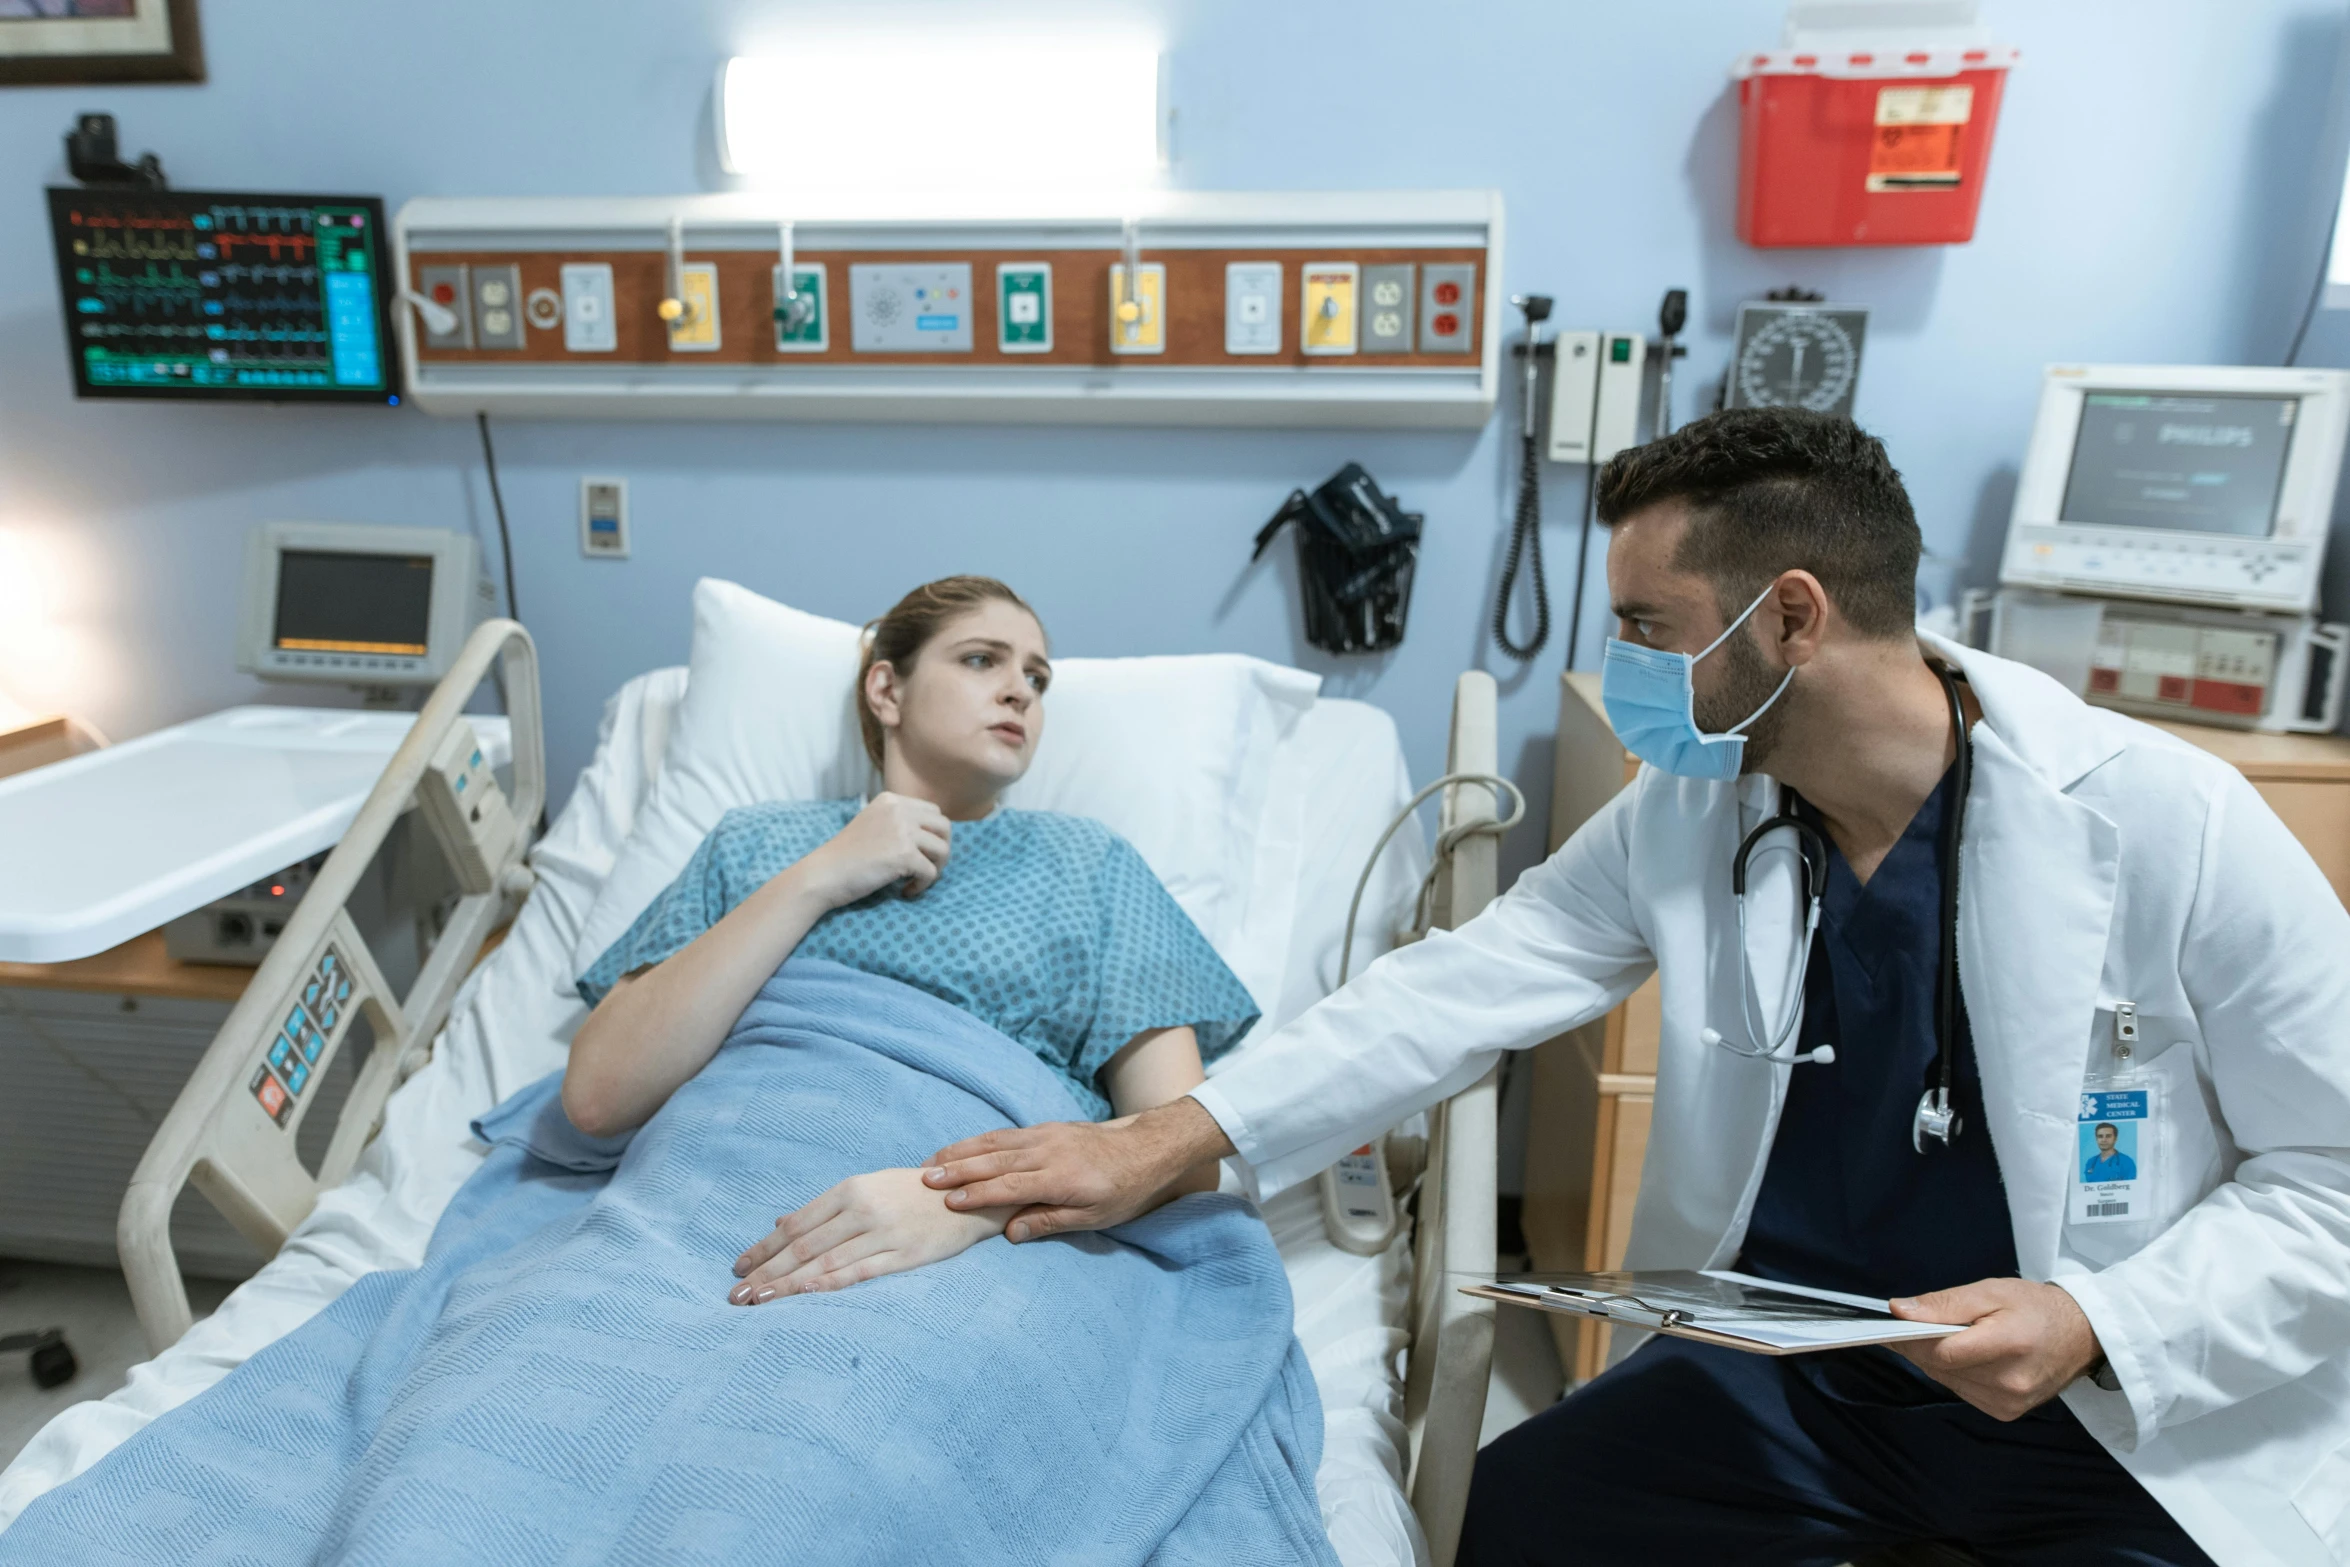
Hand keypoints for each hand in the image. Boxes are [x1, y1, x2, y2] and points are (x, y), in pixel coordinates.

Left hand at [728, 1167, 1011, 1303]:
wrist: (972, 1193)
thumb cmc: (914, 1192)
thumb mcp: (869, 1187)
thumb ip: (827, 1208)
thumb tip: (782, 1223)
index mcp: (851, 1189)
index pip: (796, 1223)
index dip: (764, 1247)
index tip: (738, 1268)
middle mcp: (863, 1209)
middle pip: (803, 1245)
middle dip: (766, 1271)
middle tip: (735, 1295)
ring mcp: (883, 1233)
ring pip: (824, 1262)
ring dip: (787, 1283)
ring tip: (758, 1301)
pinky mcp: (904, 1255)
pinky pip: (858, 1273)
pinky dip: (827, 1285)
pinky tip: (803, 1295)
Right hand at [792, 792, 950, 907]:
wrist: (822, 874)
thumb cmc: (844, 857)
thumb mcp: (872, 824)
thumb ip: (897, 822)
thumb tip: (933, 836)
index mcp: (890, 800)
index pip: (933, 812)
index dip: (933, 835)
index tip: (921, 853)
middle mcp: (899, 810)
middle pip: (944, 827)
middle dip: (941, 849)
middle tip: (926, 867)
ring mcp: (903, 831)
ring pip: (943, 850)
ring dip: (936, 869)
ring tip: (916, 880)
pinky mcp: (905, 855)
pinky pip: (931, 873)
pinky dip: (922, 886)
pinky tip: (905, 891)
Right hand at [921, 1096, 1234, 1242]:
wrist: (1148, 1148)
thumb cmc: (1124, 1190)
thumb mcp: (1095, 1218)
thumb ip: (1051, 1222)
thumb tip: (1010, 1234)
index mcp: (1060, 1178)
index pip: (1009, 1186)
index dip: (977, 1195)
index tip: (948, 1203)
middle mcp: (1047, 1151)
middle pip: (994, 1160)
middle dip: (957, 1169)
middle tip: (924, 1179)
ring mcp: (1045, 1135)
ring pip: (994, 1142)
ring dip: (960, 1152)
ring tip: (930, 1163)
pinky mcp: (1046, 1128)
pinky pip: (1004, 1134)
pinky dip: (978, 1141)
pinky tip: (961, 1150)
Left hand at [1887, 1277, 2103, 1419]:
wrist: (2082, 1335)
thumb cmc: (2036, 1307)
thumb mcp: (1991, 1291)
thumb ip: (1944, 1303)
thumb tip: (1899, 1311)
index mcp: (2008, 1346)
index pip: (1942, 1352)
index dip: (1910, 1338)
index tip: (1889, 1323)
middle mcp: (2009, 1382)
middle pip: (1940, 1367)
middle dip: (1917, 1345)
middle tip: (1906, 1324)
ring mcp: (2009, 1403)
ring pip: (1946, 1380)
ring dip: (1935, 1359)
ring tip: (1941, 1335)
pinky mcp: (2006, 1412)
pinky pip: (1961, 1391)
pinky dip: (1952, 1373)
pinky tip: (1962, 1355)